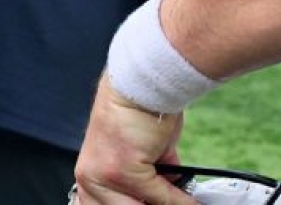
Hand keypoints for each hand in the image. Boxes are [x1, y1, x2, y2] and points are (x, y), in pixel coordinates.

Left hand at [75, 81, 194, 204]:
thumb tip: (166, 202)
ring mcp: (104, 176)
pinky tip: (192, 200)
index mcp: (88, 178)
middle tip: (171, 203)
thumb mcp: (136, 158)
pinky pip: (159, 195)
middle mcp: (89, 179)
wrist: (140, 87)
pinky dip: (180, 199)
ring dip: (167, 204)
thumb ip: (143, 184)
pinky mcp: (123, 171)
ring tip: (184, 202)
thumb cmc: (140, 117)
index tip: (150, 203)